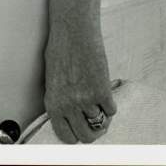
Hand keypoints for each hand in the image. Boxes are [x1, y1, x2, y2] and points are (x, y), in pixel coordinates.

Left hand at [44, 19, 116, 143]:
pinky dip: (110, 103)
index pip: (66, 136)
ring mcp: (85, 99)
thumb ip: (60, 99)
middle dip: (92, 130)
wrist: (73, 30)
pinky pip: (112, 110)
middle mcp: (68, 104)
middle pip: (86, 136)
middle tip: (95, 119)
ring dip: (102, 115)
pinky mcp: (101, 90)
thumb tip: (71, 117)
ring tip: (98, 100)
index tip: (80, 127)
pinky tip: (104, 90)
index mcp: (53, 102)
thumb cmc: (61, 49)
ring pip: (100, 124)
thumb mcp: (53, 78)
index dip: (75, 134)